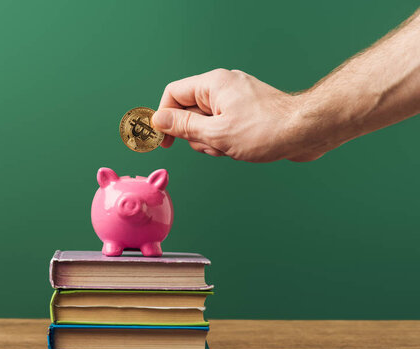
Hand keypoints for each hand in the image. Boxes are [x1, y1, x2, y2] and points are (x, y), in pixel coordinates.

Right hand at [151, 69, 327, 161]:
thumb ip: (183, 126)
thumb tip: (159, 120)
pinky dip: (225, 141)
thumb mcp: (216, 133)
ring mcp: (235, 99)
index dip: (164, 117)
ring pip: (205, 124)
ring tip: (231, 147)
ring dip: (212, 141)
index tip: (164, 138)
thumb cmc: (267, 130)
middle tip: (213, 144)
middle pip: (188, 112)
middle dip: (195, 135)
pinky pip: (222, 127)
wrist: (306, 131)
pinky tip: (239, 148)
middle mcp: (223, 87)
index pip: (173, 94)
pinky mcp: (245, 112)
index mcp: (213, 85)